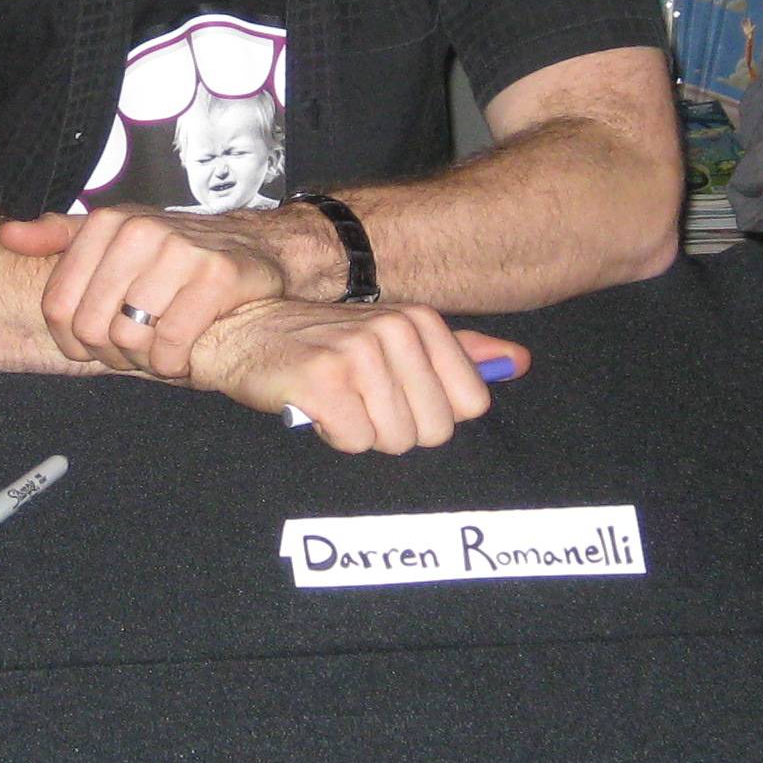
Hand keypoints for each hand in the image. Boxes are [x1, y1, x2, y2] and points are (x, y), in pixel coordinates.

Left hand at [1, 205, 291, 378]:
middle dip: (109, 354)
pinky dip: (173, 363)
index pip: (57, 306)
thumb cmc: (174, 252)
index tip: (93, 346)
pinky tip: (181, 356)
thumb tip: (9, 236)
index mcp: (107, 223)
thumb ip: (59, 237)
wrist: (251, 248)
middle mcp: (140, 231)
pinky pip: (172, 343)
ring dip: (143, 360)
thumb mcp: (114, 236)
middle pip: (92, 327)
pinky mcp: (217, 277)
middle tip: (132, 354)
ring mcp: (180, 251)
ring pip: (130, 337)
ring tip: (157, 351)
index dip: (71, 341)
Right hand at [188, 298, 524, 453]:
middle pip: (434, 430)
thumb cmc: (323, 342)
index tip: (396, 394)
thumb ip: (460, 353)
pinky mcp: (324, 381)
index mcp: (421, 321)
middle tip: (361, 400)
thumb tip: (518, 363)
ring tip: (338, 401)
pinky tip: (317, 407)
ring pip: (395, 440)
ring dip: (362, 432)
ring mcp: (359, 354)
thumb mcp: (396, 337)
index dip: (431, 413)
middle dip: (396, 429)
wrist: (243, 331)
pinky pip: (356, 442)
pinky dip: (334, 436)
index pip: (470, 404)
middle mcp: (395, 331)